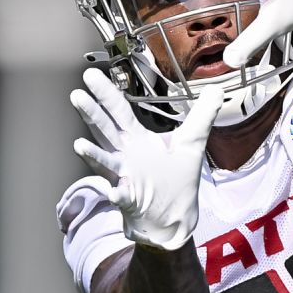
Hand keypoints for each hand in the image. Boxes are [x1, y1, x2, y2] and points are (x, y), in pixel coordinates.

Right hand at [70, 68, 223, 250]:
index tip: (92, 74)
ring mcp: (125, 177)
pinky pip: (121, 196)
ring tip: (79, 145)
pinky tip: (113, 191)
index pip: (120, 111)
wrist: (174, 218)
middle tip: (78, 95)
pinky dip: (117, 193)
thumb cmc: (176, 181)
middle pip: (106, 131)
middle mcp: (126, 156)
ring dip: (93, 154)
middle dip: (92, 114)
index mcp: (137, 140)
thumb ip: (202, 116)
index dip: (107, 93)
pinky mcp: (131, 200)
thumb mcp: (192, 143)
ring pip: (106, 162)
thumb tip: (215, 89)